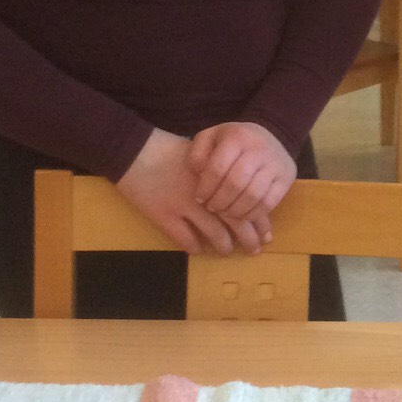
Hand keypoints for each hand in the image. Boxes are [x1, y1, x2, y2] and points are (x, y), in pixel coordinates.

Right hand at [115, 129, 261, 256]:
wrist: (133, 150)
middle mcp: (206, 193)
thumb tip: (243, 194)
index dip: (259, 220)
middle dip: (249, 238)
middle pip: (236, 221)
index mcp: (218, 177)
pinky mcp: (164, 216)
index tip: (267, 233)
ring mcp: (184, 206)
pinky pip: (185, 239)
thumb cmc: (168, 150)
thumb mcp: (202, 157)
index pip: (247, 202)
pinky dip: (194, 247)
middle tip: (255, 249)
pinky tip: (199, 250)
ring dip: (224, 246)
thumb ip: (221, 174)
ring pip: (214, 234)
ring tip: (227, 250)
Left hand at [187, 122, 295, 229]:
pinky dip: (253, 213)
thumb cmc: (235, 140)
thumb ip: (198, 152)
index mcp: (237, 137)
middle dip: (220, 201)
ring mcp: (276, 164)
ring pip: (253, 196)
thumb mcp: (212, 137)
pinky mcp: (287, 178)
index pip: (218, 168)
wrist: (272, 134)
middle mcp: (258, 149)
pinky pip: (269, 203)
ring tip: (226, 213)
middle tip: (212, 208)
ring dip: (236, 210)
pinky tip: (243, 215)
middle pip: (236, 184)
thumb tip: (197, 173)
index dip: (206, 188)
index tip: (199, 198)